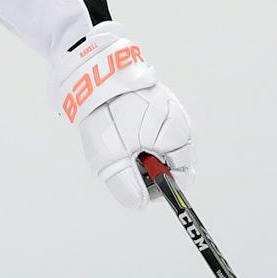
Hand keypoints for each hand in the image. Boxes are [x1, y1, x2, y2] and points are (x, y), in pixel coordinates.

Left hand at [49, 28, 193, 208]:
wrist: (92, 74)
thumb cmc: (105, 116)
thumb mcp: (112, 159)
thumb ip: (129, 187)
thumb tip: (141, 203)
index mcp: (177, 135)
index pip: (184, 177)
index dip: (161, 187)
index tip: (138, 184)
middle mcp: (179, 121)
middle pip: (171, 162)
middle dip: (147, 166)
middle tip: (122, 157)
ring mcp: (170, 109)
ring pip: (159, 145)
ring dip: (140, 150)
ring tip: (117, 138)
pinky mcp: (157, 101)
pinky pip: (151, 128)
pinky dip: (136, 133)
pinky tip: (119, 126)